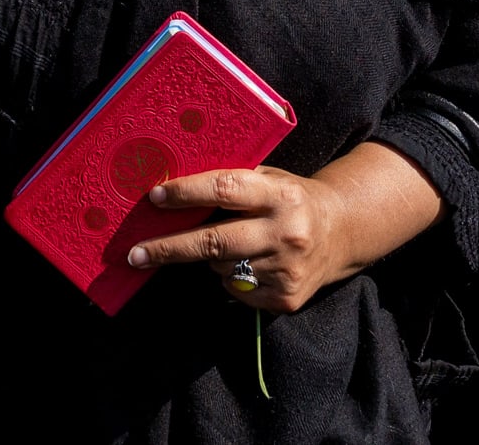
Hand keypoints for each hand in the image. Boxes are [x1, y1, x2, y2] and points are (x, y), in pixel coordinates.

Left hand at [126, 145, 440, 314]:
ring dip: (212, 258)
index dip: (187, 193)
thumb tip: (171, 193)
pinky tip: (252, 262)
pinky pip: (237, 290)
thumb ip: (232, 184)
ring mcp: (288, 269)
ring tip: (233, 242)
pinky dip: (232, 278)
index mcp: (280, 194)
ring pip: (222, 268)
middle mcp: (286, 232)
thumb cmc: (291, 198)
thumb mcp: (269, 179)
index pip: (225, 189)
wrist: (343, 231)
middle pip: (214, 242)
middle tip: (135, 254)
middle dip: (170, 248)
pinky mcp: (286, 298)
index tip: (154, 198)